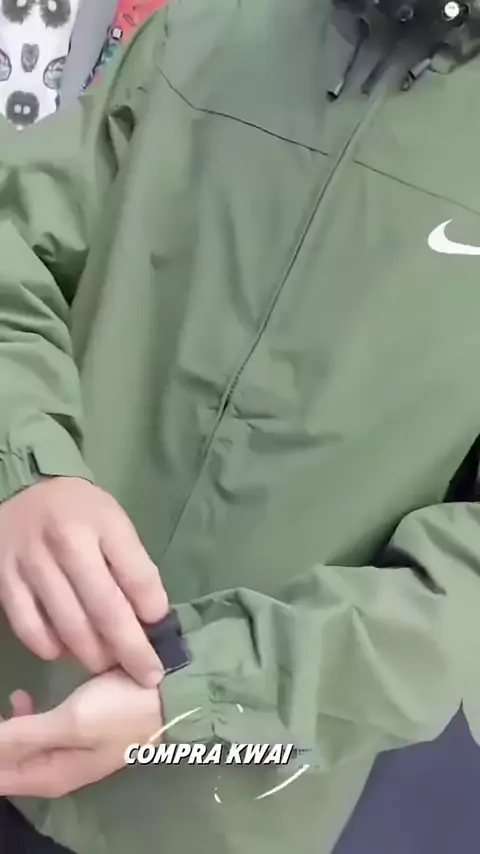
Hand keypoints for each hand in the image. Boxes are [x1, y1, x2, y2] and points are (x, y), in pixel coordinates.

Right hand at [0, 477, 166, 685]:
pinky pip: (31, 630)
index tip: (161, 629)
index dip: (154, 611)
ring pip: (69, 627)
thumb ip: (131, 564)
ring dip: (94, 656)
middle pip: (106, 610)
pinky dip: (52, 649)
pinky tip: (66, 650)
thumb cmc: (80, 511)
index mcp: (103, 522)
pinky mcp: (4, 582)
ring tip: (108, 664)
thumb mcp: (114, 522)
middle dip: (132, 650)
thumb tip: (149, 618)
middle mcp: (67, 542)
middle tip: (147, 674)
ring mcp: (32, 564)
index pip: (138, 576)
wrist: (23, 490)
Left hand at [0, 669, 162, 796]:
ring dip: (7, 729)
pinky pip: (37, 734)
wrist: (174, 698)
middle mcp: (56, 771)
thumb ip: (23, 735)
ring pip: (20, 748)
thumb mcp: (71, 721)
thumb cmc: (122, 709)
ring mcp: (69, 752)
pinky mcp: (79, 732)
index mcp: (51, 777)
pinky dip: (25, 719)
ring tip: (9, 699)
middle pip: (6, 765)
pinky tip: (26, 698)